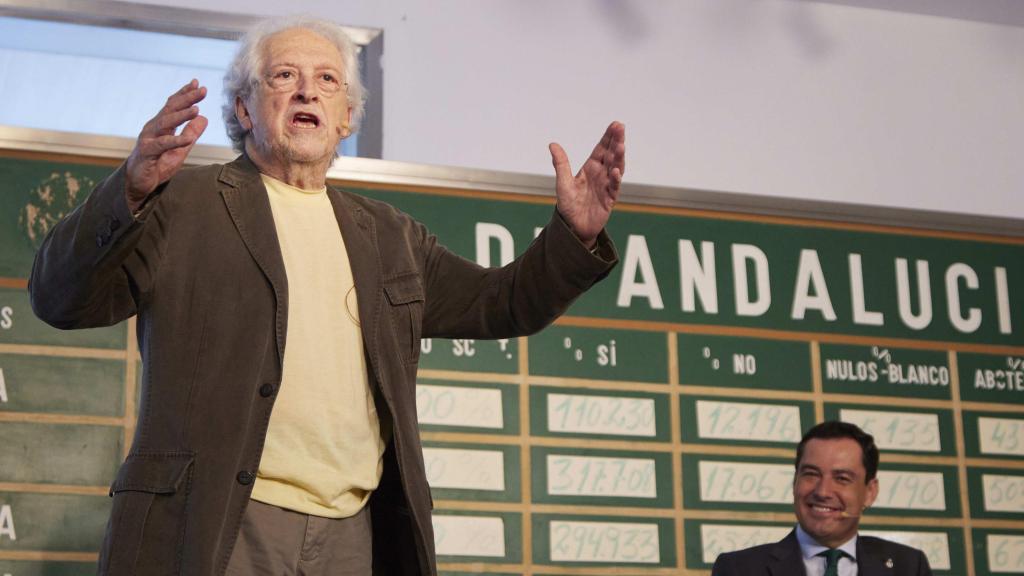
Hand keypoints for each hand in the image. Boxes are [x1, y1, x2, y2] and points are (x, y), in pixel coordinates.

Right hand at [125, 80, 207, 210]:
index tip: (197, 83)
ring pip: (165, 123)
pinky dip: (175, 141)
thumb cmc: (158, 165)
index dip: (184, 94)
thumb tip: (205, 118)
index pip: (172, 105)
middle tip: (202, 90)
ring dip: (181, 116)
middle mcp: (153, 128)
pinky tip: (187, 139)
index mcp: (161, 126)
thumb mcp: (180, 149)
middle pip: (170, 109)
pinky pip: (161, 145)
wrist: (138, 184)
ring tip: (196, 110)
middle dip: (186, 98)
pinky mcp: (146, 153)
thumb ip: (191, 133)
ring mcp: (148, 139)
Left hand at [550, 121, 624, 247]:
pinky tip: (614, 171)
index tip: (615, 124)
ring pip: (616, 168)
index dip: (608, 137)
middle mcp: (601, 174)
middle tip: (621, 128)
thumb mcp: (562, 183)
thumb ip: (561, 164)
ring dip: (619, 157)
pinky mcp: (609, 199)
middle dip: (617, 141)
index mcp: (590, 168)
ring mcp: (606, 186)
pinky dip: (615, 179)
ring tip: (620, 146)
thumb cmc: (568, 205)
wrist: (573, 228)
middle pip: (611, 155)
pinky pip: (614, 187)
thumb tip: (552, 144)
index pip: (601, 149)